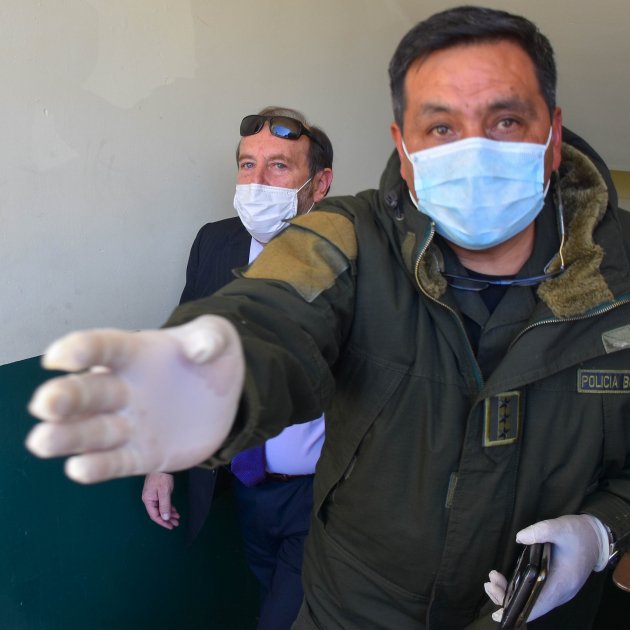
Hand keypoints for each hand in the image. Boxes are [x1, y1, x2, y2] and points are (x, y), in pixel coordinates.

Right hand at [26, 315, 244, 483]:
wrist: (225, 397)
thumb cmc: (210, 358)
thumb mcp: (217, 337)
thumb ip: (209, 338)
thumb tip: (200, 349)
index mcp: (134, 354)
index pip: (105, 347)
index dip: (82, 350)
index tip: (59, 356)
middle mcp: (122, 389)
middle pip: (89, 392)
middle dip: (65, 398)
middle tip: (44, 404)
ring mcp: (130, 424)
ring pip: (94, 431)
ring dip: (68, 437)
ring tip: (42, 442)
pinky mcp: (143, 455)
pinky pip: (118, 462)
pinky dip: (99, 466)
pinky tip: (79, 469)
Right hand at [142, 472, 179, 529]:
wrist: (162, 463)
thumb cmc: (162, 477)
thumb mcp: (164, 492)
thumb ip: (165, 506)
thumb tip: (165, 518)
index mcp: (148, 500)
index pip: (154, 515)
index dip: (162, 522)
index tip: (170, 526)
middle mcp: (149, 499)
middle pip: (158, 512)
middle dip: (167, 518)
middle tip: (176, 523)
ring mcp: (153, 495)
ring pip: (161, 507)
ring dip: (169, 513)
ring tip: (177, 518)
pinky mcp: (157, 491)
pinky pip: (162, 502)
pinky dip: (168, 507)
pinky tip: (174, 510)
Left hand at [484, 514, 607, 622]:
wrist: (596, 538)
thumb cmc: (579, 534)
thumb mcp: (561, 526)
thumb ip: (541, 530)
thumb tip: (520, 538)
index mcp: (561, 584)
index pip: (537, 606)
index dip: (516, 607)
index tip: (498, 601)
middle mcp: (559, 593)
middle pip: (531, 606)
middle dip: (507, 598)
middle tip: (490, 582)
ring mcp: (557, 591)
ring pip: (531, 601)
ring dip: (511, 594)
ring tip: (493, 579)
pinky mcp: (554, 586)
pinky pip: (534, 595)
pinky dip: (519, 590)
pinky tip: (506, 581)